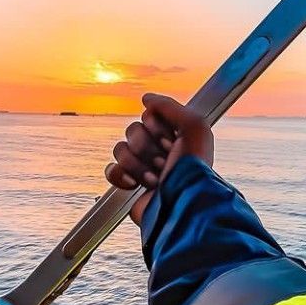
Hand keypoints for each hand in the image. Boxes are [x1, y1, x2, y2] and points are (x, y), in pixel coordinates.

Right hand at [105, 93, 213, 224]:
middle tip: (164, 162)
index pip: (150, 116)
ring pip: (121, 149)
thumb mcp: (194, 127)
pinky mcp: (128, 186)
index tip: (172, 143)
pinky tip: (136, 184)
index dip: (158, 128)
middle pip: (133, 131)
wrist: (181, 206)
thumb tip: (146, 98)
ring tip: (155, 179)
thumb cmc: (193, 170)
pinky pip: (111, 170)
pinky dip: (121, 176)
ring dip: (138, 165)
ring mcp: (142, 168)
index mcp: (174, 136)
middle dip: (147, 148)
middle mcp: (158, 150)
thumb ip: (170, 106)